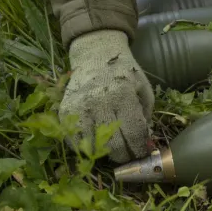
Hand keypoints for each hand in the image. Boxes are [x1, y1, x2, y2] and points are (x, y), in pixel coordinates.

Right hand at [60, 30, 154, 162]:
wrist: (95, 55)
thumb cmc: (124, 74)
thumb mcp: (143, 89)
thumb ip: (146, 116)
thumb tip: (144, 142)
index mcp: (122, 96)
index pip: (133, 134)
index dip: (139, 149)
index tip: (142, 153)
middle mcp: (98, 104)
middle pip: (113, 145)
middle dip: (124, 155)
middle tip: (129, 156)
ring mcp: (79, 109)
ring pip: (93, 147)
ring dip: (105, 154)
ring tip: (114, 150)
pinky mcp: (65, 112)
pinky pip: (74, 141)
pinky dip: (86, 147)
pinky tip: (96, 143)